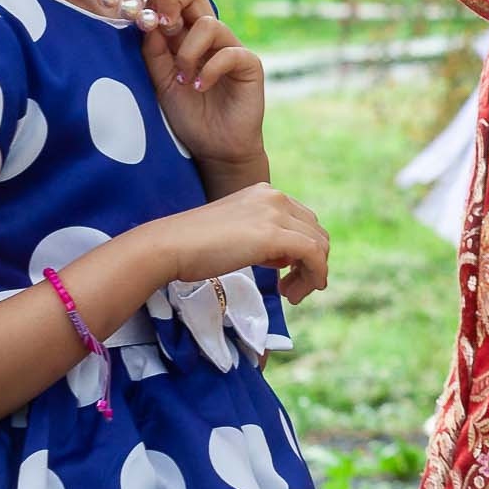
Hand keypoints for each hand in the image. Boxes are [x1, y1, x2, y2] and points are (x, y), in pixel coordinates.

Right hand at [138, 183, 329, 302]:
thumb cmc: (193, 246)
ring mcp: (275, 213)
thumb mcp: (237, 234)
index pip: (303, 220)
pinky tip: (295, 295)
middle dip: (312, 263)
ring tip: (291, 296)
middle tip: (291, 291)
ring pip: (319, 244)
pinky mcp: (274, 235)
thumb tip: (286, 258)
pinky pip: (313, 255)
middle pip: (315, 231)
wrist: (169, 246)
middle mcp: (275, 197)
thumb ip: (263, 239)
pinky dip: (315, 274)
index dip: (304, 250)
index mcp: (265, 192)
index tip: (288, 275)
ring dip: (312, 273)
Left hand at [140, 0, 265, 171]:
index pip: (173, 0)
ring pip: (209, 24)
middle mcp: (207, 37)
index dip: (157, 0)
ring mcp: (230, 48)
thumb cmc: (189, 115)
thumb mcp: (161, 83)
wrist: (214, 147)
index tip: (144, 20)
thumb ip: (154, 54)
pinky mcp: (249, 64)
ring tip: (183, 79)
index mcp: (184, 37)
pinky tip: (201, 88)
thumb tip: (146, 22)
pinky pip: (229, 53)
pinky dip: (209, 70)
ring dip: (188, 53)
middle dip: (172, 0)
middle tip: (162, 24)